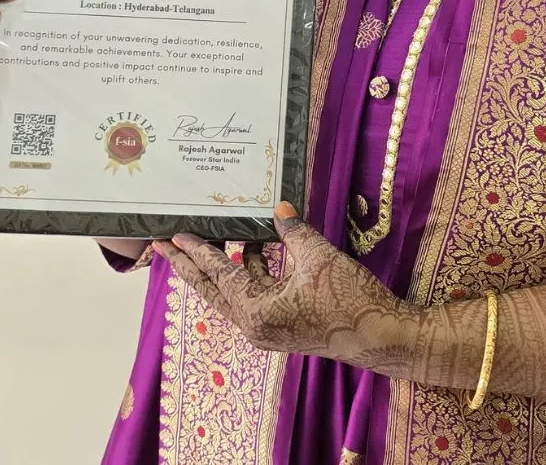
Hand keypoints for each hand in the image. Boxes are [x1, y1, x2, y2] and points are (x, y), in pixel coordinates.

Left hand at [153, 202, 415, 370]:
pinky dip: (253, 270)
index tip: (173, 237)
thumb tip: (278, 209)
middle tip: (165, 246)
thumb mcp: (318, 258)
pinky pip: (256, 294)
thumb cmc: (349, 300)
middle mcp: (255, 325)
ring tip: (215, 236)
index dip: (196, 253)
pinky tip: (259, 246)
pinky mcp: (283, 324)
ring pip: (235, 292)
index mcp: (256, 312)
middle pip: (214, 291)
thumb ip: (293, 232)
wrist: (380, 335)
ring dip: (227, 264)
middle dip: (191, 266)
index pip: (218, 276)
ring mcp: (269, 328)